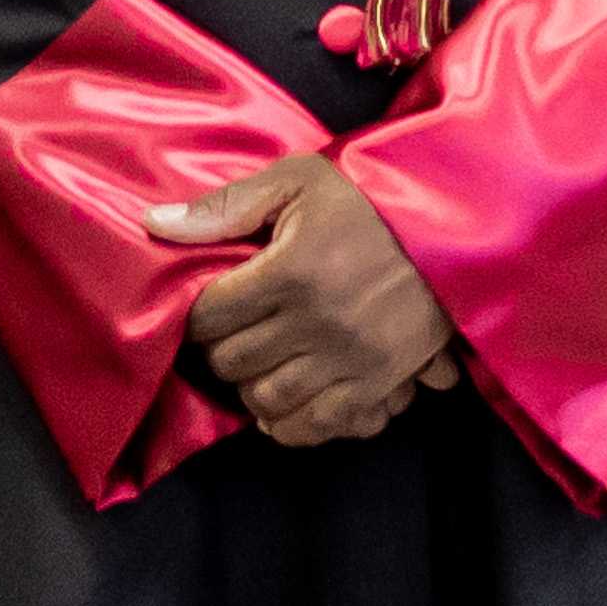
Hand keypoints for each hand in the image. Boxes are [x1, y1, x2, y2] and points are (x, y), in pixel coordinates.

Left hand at [145, 156, 462, 447]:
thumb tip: (155, 223)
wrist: (452, 227)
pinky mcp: (377, 383)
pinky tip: (278, 404)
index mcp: (292, 271)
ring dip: (248, 386)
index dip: (195, 315)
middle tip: (225, 333)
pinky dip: (288, 424)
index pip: (212, 315)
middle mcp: (318, 323)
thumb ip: (225, 207)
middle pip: (234, 361)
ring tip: (251, 362)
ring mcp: (349, 360)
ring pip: (267, 400)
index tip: (202, 306)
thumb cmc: (368, 199)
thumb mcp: (296, 181)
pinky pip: (317, 424)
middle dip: (218, 349)